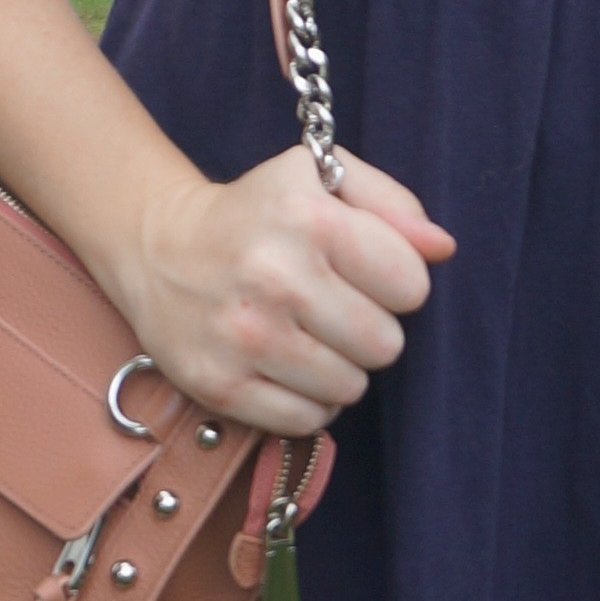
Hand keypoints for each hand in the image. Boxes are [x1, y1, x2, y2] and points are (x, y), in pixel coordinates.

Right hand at [109, 146, 453, 437]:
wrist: (157, 246)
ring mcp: (244, 336)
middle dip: (370, 330)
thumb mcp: (323, 180)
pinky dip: (306, 401)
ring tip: (307, 337)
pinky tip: (285, 367)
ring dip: (339, 369)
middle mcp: (274, 278)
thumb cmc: (258, 213)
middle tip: (334, 310)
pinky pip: (307, 420)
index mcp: (308, 218)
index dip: (397, 282)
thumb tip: (442, 248)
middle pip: (385, 345)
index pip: (410, 285)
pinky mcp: (220, 385)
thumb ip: (392, 205)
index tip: (365, 274)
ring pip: (349, 389)